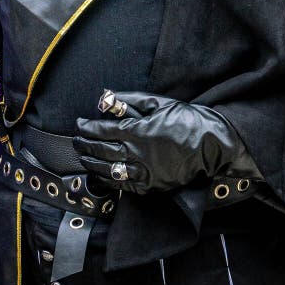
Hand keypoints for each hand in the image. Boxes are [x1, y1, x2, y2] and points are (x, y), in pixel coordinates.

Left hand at [73, 91, 246, 194]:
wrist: (209, 142)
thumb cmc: (183, 118)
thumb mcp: (156, 102)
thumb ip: (128, 100)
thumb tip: (104, 99)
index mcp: (136, 130)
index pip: (101, 131)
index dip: (86, 128)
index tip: (79, 125)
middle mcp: (137, 152)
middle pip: (101, 150)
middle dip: (84, 145)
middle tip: (76, 141)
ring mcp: (144, 171)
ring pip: (109, 169)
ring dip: (92, 163)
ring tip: (83, 157)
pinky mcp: (152, 185)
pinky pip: (124, 185)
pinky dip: (109, 180)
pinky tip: (101, 175)